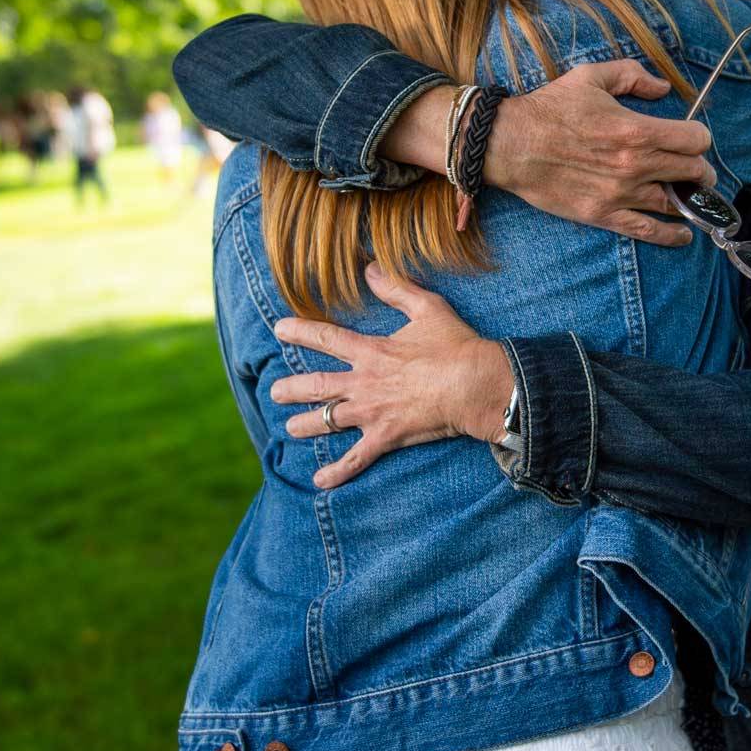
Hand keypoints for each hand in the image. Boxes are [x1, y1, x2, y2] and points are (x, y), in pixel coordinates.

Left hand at [269, 263, 514, 489]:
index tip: (278, 329)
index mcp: (371, 351)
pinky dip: (337, 471)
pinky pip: (356, 458)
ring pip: (327, 420)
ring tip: (289, 428)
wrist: (475, 384)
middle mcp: (364, 383)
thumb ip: (396, 288)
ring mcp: (372, 412)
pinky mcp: (386, 437)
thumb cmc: (455, 345)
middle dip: (291, 389)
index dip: (299, 332)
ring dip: (304, 425)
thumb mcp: (427, 307)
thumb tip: (369, 268)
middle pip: (317, 386)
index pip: (325, 339)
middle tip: (275, 392)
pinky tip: (319, 482)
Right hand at [485, 61, 716, 245]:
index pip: (695, 139)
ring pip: (675, 203)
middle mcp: (636, 165)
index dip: (700, 137)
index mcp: (637, 130)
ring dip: (690, 199)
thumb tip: (663, 87)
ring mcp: (621, 194)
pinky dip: (672, 235)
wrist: (512, 143)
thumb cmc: (550, 108)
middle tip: (698, 169)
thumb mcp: (592, 77)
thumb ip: (633, 76)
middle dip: (700, 169)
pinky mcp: (604, 215)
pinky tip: (684, 235)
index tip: (695, 138)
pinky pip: (648, 231)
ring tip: (692, 196)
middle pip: (692, 172)